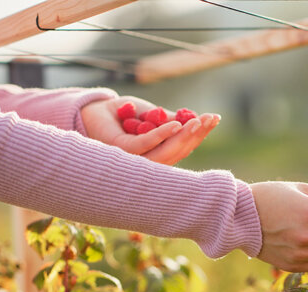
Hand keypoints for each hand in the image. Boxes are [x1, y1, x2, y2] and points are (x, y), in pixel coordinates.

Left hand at [80, 96, 219, 164]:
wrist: (91, 110)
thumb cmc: (122, 114)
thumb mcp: (151, 114)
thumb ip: (169, 120)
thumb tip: (193, 121)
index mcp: (157, 156)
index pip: (183, 148)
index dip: (201, 134)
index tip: (215, 118)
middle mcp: (147, 164)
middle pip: (178, 152)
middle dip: (197, 135)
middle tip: (212, 119)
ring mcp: (134, 161)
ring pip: (166, 152)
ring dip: (184, 136)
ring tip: (198, 121)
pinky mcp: (121, 152)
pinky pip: (146, 145)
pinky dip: (162, 134)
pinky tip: (175, 124)